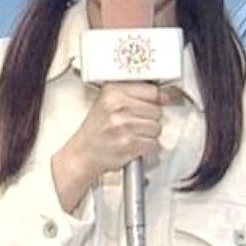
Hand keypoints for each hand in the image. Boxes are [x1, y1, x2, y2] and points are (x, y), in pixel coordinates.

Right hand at [53, 81, 164, 211]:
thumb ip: (133, 96)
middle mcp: (118, 106)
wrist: (82, 155)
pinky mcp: (129, 143)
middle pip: (156, 110)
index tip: (159, 102)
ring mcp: (124, 125)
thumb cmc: (95, 132)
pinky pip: (154, 143)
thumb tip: (163, 97)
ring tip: (133, 135)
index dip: (157, 98)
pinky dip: (147, 147)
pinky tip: (135, 145)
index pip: (151, 90)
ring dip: (149, 135)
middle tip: (135, 124)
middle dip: (150, 119)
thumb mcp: (107, 104)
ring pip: (157, 128)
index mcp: (113, 92)